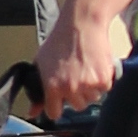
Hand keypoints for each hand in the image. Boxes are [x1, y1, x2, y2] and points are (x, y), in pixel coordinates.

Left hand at [35, 0, 130, 117]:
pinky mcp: (104, 79)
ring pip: (92, 98)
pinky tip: (95, 65)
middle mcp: (70, 88)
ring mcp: (88, 85)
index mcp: (53, 86)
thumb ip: (37, 89)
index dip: (56, 106)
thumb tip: (32, 111)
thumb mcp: (41, 63)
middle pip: (77, 106)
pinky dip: (102, 80)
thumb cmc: (60, 40)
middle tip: (76, 77)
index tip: (59, 100)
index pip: (54, 113)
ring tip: (86, 69)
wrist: (82, 24)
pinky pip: (105, 89)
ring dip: (90, 88)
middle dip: (77, 95)